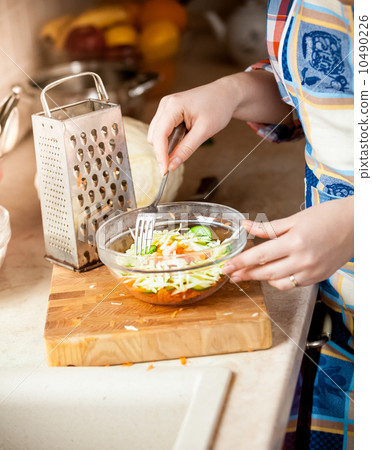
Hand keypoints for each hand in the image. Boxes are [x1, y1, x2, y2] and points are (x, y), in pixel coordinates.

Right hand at [148, 71, 292, 174]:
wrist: (224, 95)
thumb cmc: (218, 107)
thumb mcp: (204, 131)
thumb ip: (186, 149)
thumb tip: (172, 165)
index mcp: (173, 106)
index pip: (159, 135)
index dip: (161, 155)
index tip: (164, 171)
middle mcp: (165, 104)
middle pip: (154, 136)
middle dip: (163, 151)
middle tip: (176, 161)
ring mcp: (165, 107)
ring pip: (156, 135)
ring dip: (166, 145)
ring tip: (187, 142)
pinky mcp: (168, 112)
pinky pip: (162, 131)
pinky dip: (170, 140)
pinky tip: (183, 137)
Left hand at [223, 196, 353, 289]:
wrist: (357, 225)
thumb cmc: (328, 216)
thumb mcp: (295, 218)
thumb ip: (268, 227)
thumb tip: (246, 226)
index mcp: (295, 242)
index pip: (260, 256)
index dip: (240, 262)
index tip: (226, 266)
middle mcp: (303, 260)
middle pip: (265, 272)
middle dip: (245, 274)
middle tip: (231, 274)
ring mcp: (311, 271)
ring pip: (278, 282)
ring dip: (260, 279)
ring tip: (247, 274)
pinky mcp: (318, 278)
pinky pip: (292, 284)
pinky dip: (279, 280)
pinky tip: (271, 274)